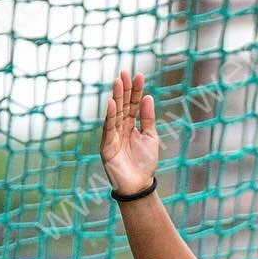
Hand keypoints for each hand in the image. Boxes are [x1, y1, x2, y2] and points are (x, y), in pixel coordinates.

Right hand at [99, 70, 158, 196]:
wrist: (139, 185)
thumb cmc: (145, 163)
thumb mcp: (150, 137)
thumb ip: (148, 118)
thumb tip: (148, 97)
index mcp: (131, 125)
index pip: (133, 104)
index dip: (136, 90)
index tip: (139, 75)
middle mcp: (120, 128)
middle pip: (123, 105)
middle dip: (124, 89)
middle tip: (125, 72)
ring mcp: (112, 135)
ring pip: (115, 113)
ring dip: (117, 97)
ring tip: (118, 82)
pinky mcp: (107, 146)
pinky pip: (109, 128)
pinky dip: (110, 115)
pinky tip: (112, 102)